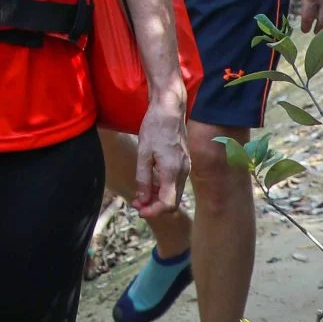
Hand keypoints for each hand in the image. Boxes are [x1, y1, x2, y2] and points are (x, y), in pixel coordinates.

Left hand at [131, 91, 188, 217]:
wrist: (170, 109)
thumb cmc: (155, 128)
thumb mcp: (143, 154)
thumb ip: (143, 179)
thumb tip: (142, 200)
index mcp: (172, 171)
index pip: (168, 204)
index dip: (153, 212)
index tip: (139, 211)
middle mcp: (183, 172)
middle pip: (172, 201)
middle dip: (154, 206)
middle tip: (136, 203)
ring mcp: (186, 167)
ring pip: (174, 192)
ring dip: (158, 197)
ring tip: (140, 194)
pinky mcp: (185, 162)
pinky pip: (175, 182)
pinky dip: (163, 187)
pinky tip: (151, 183)